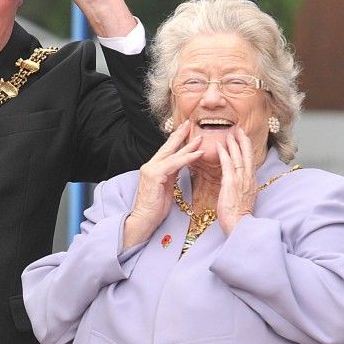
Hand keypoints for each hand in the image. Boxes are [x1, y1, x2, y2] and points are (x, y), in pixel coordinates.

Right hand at [124, 120, 203, 247]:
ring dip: (188, 145)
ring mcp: (151, 169)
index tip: (185, 131)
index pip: (166, 151)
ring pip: (172, 154)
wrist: (143, 220)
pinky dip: (187, 158)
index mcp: (153, 169)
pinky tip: (198, 153)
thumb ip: (171, 175)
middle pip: (167, 147)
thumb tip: (180, 167)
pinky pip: (175, 164)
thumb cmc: (154, 208)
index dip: (176, 140)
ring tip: (200, 138)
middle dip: (179, 135)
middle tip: (189, 124)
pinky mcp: (155, 175)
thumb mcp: (166, 188)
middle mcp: (150, 166)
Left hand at [215, 127, 258, 233]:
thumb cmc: (239, 216)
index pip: (251, 161)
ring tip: (229, 133)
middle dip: (243, 141)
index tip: (244, 139)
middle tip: (239, 129)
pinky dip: (224, 154)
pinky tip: (220, 145)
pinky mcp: (231, 183)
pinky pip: (228, 164)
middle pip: (248, 155)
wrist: (240, 226)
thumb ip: (242, 188)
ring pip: (239, 157)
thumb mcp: (244, 198)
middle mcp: (249, 179)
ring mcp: (241, 180)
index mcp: (252, 183)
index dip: (248, 149)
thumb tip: (238, 182)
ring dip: (234, 143)